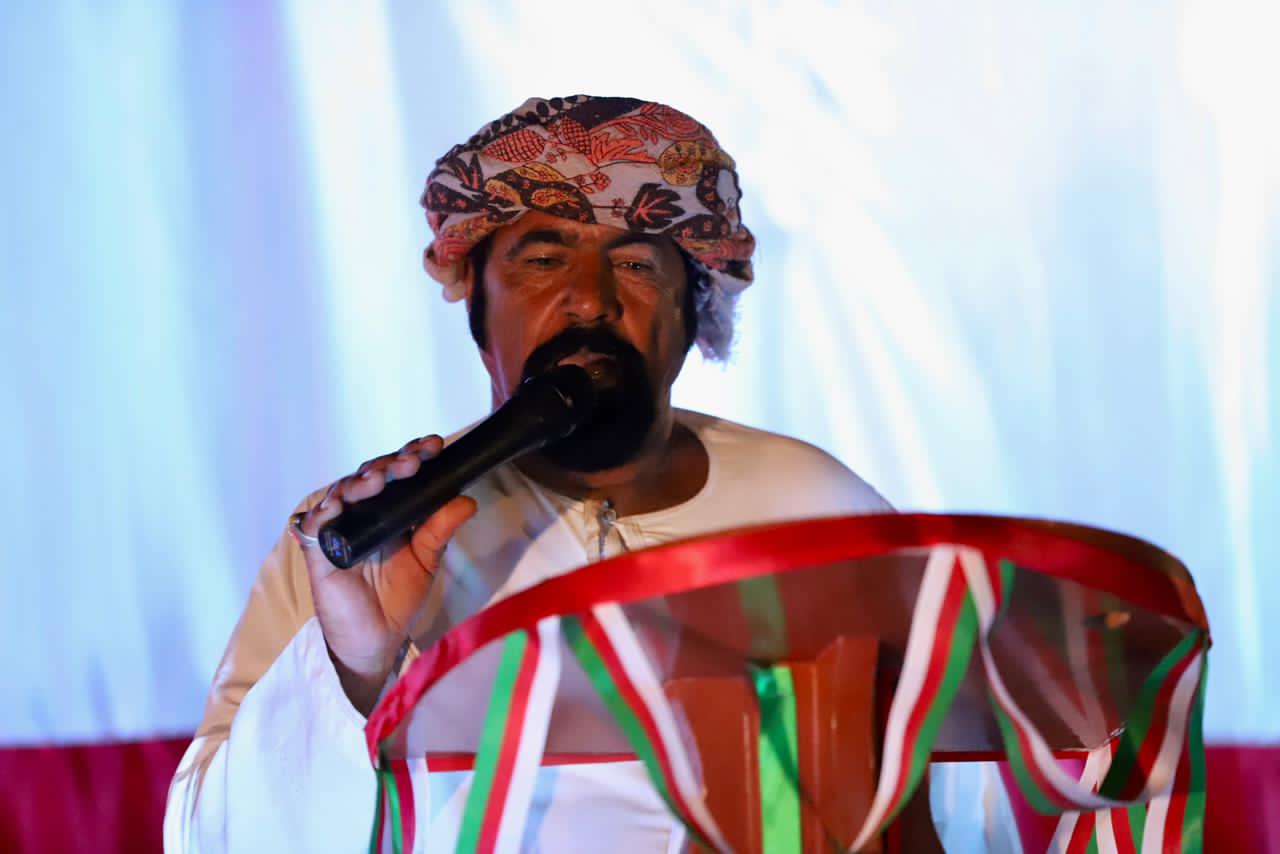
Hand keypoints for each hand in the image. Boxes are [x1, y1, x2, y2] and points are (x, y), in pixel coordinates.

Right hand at [291, 435, 476, 715]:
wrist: (377, 640)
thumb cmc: (397, 598)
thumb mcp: (426, 559)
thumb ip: (441, 528)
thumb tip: (466, 499)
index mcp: (386, 510)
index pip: (396, 473)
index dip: (412, 455)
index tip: (434, 446)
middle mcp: (360, 513)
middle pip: (370, 475)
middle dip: (392, 463)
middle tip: (414, 461)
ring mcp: (337, 529)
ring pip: (343, 492)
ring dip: (362, 480)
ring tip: (382, 476)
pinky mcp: (317, 552)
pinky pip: (314, 525)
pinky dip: (325, 511)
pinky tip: (340, 502)